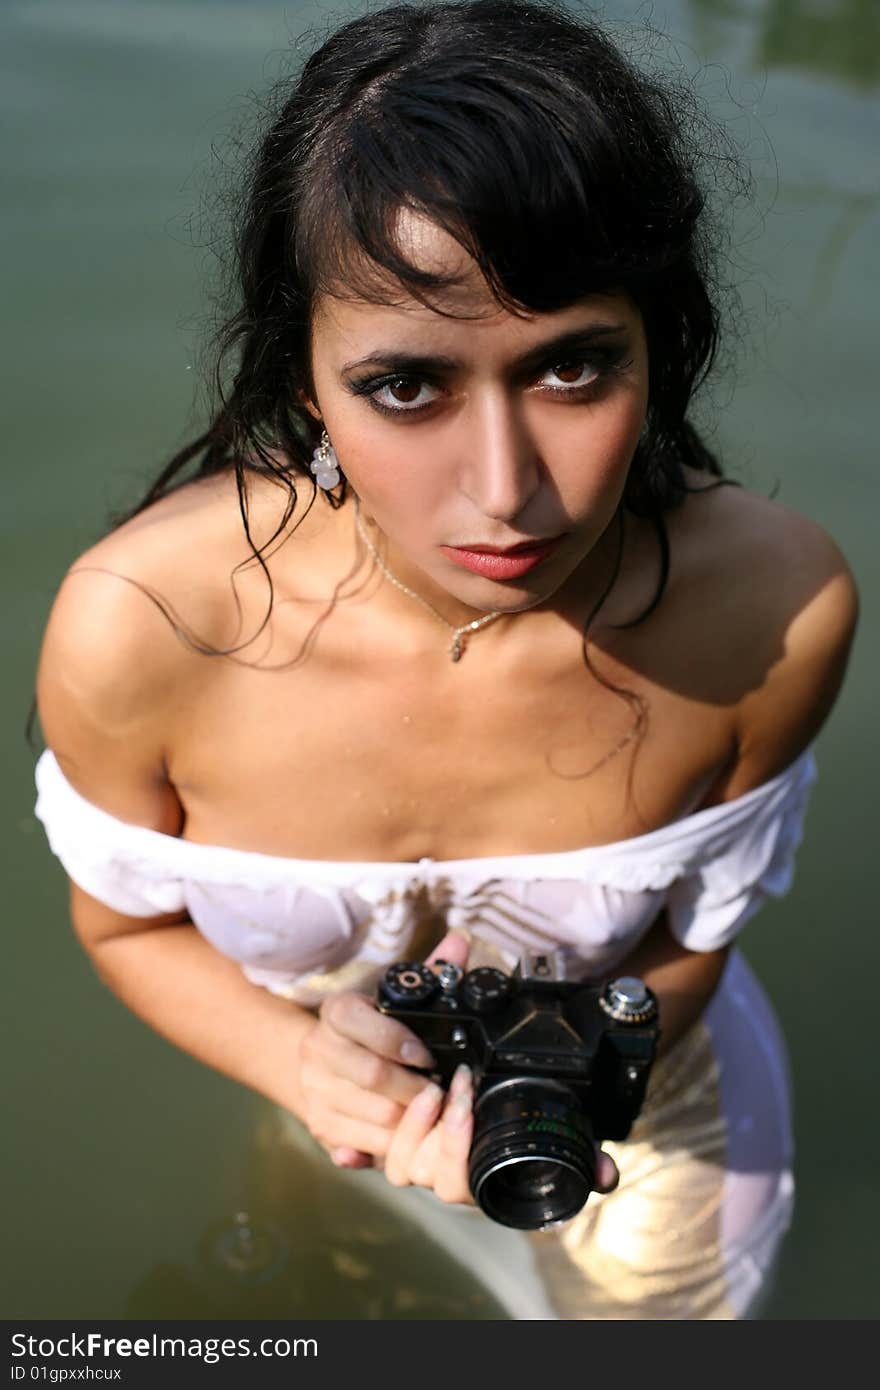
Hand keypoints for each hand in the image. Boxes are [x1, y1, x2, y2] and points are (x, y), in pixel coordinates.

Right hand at [293, 930, 468, 1169]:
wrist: (323, 1064)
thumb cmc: (372, 1030)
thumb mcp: (399, 1000)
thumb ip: (433, 973)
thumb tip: (459, 941)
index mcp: (335, 1012)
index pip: (357, 1020)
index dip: (396, 1039)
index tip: (426, 1055)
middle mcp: (317, 1049)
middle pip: (371, 1075)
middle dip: (415, 1088)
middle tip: (441, 1092)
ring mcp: (314, 1090)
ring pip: (373, 1114)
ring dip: (410, 1119)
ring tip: (433, 1113)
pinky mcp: (319, 1125)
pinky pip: (363, 1143)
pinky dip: (392, 1144)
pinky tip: (408, 1134)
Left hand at [383, 1060, 620, 1202]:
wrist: (471, 1097)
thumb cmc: (515, 1123)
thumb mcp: (550, 1135)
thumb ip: (582, 1157)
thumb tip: (605, 1173)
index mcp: (479, 1180)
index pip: (463, 1186)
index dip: (460, 1150)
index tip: (471, 1105)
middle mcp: (445, 1178)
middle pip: (432, 1179)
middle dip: (445, 1132)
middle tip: (458, 1086)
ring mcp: (418, 1163)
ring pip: (403, 1167)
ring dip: (415, 1125)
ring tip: (434, 1087)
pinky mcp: (396, 1145)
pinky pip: (380, 1154)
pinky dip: (386, 1133)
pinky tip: (412, 1098)